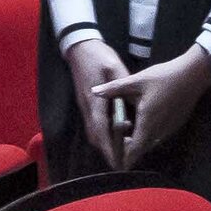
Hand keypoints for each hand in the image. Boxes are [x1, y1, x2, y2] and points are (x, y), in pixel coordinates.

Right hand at [63, 37, 132, 166]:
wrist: (80, 48)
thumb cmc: (99, 56)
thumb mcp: (115, 68)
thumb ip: (122, 88)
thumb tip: (131, 106)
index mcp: (94, 100)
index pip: (101, 130)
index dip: (110, 148)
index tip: (119, 162)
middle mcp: (87, 107)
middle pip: (95, 136)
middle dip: (108, 151)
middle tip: (124, 162)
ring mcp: (85, 106)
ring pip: (93, 132)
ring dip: (106, 144)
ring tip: (123, 152)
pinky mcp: (86, 104)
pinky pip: (94, 125)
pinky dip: (104, 134)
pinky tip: (119, 132)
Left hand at [90, 48, 210, 165]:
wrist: (193, 75)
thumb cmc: (163, 77)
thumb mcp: (136, 81)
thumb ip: (114, 89)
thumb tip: (94, 91)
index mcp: (148, 122)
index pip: (135, 149)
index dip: (125, 158)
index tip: (115, 164)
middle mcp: (160, 130)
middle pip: (142, 148)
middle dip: (128, 148)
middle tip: (116, 142)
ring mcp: (170, 129)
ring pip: (151, 142)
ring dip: (139, 140)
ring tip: (126, 131)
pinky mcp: (176, 124)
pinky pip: (159, 135)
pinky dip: (148, 133)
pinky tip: (142, 120)